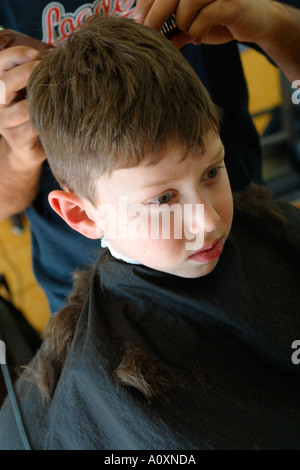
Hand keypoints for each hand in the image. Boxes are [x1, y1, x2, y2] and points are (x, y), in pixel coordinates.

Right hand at [0, 46, 45, 168]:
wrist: (30, 148)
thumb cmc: (34, 113)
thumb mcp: (30, 91)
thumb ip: (33, 74)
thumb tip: (53, 55)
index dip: (15, 55)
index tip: (35, 54)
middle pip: (5, 83)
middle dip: (27, 73)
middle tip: (45, 70)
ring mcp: (4, 122)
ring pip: (21, 109)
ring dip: (38, 101)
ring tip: (54, 96)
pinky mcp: (16, 139)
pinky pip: (32, 128)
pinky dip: (45, 121)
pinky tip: (56, 117)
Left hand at [134, 0, 274, 46]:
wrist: (256, 21)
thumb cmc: (220, 19)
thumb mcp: (190, 24)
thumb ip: (171, 29)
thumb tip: (145, 38)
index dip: (146, 3)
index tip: (138, 22)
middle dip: (156, 14)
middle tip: (151, 32)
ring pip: (187, 2)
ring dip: (182, 23)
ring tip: (188, 32)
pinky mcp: (233, 3)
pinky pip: (206, 16)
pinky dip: (197, 31)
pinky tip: (199, 38)